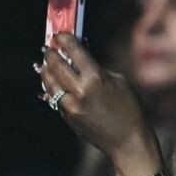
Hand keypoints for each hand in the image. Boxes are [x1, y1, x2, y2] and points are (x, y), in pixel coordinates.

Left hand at [37, 34, 163, 175]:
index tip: (60, 34)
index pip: (74, 51)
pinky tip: (53, 82)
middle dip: (50, 54)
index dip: (65, 39)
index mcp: (96, 78)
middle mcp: (80, 91)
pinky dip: (53, 88)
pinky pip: (55, 98)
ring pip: (50, 83)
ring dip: (46, 70)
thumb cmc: (130, 110)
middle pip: (56, 65)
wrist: (128, 142)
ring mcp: (71, 106)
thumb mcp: (120, 82)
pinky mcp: (68, 117)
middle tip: (48, 48)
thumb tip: (82, 59)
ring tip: (45, 64)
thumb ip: (99, 69)